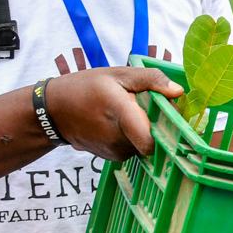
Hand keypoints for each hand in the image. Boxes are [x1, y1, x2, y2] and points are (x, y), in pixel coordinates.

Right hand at [45, 66, 183, 159]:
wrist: (53, 112)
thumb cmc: (87, 88)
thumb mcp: (118, 74)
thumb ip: (151, 80)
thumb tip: (179, 91)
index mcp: (121, 113)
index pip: (151, 140)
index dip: (168, 128)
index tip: (169, 112)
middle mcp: (118, 138)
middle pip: (154, 138)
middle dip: (158, 124)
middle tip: (148, 107)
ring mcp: (115, 151)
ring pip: (145, 144)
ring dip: (145, 130)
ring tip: (130, 114)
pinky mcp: (113, 158)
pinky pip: (135, 148)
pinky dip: (134, 137)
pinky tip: (121, 124)